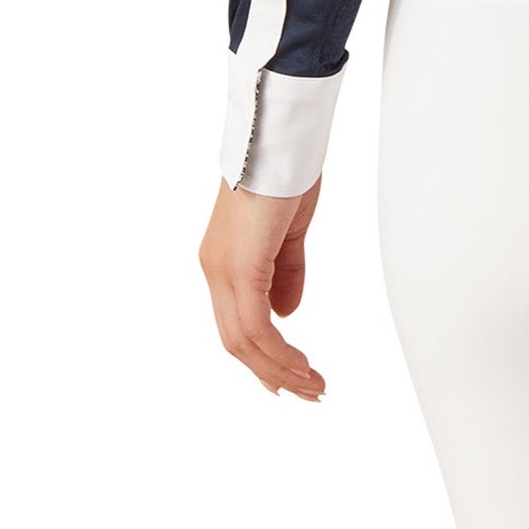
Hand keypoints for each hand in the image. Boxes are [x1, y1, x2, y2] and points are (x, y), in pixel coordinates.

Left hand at [200, 175, 327, 398]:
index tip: (291, 375)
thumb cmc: (287, 170)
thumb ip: (285, 272)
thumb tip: (286, 314)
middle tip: (307, 391)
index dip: (264, 355)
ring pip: (243, 341)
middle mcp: (215, 270)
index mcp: (224, 260)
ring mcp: (223, 270)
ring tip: (312, 386)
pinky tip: (301, 366)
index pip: (238, 323)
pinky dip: (279, 353)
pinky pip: (256, 327)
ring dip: (280, 369)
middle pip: (237, 341)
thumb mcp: (290, 230)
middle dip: (274, 371)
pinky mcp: (239, 268)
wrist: (280, 138)